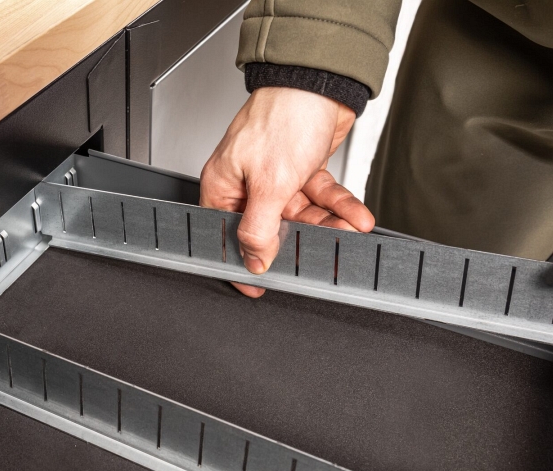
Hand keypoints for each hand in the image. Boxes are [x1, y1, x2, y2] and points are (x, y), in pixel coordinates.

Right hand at [200, 87, 373, 297]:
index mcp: (224, 186)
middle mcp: (248, 183)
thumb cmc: (283, 117)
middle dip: (301, 241)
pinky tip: (355, 217)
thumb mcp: (269, 184)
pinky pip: (320, 197)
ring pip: (301, 215)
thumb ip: (259, 229)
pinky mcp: (301, 168)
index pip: (228, 234)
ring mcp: (276, 176)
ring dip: (328, 224)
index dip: (244, 258)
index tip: (261, 281)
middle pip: (270, 228)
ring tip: (348, 231)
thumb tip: (254, 260)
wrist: (320, 81)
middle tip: (319, 256)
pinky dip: (339, 206)